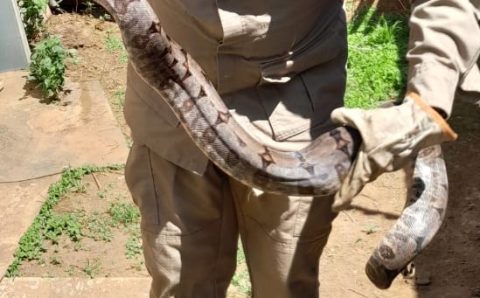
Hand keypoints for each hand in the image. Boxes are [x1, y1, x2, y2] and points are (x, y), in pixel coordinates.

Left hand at [330, 92, 456, 211]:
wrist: (421, 122)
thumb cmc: (391, 121)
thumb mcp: (364, 117)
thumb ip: (345, 116)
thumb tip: (334, 116)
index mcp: (369, 161)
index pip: (354, 184)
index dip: (344, 196)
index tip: (335, 207)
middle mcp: (380, 168)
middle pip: (362, 176)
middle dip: (353, 177)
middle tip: (342, 177)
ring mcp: (392, 166)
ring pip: (373, 169)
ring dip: (367, 164)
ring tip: (362, 154)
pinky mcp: (400, 161)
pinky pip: (383, 163)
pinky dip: (377, 158)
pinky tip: (378, 146)